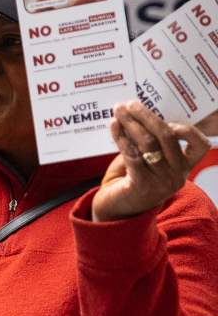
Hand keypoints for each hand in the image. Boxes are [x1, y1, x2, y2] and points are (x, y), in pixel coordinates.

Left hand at [93, 101, 209, 222]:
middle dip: (148, 116)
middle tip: (131, 104)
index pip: (200, 144)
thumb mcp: (149, 160)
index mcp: (185, 166)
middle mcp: (177, 174)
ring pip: (148, 143)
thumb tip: (141, 111)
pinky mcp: (142, 186)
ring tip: (118, 111)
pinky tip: (113, 126)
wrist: (117, 211)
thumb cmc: (133, 180)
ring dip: (131, 123)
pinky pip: (132, 155)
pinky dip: (121, 137)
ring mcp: (161, 181)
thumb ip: (152, 141)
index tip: (164, 114)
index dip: (186, 128)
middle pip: (168, 136)